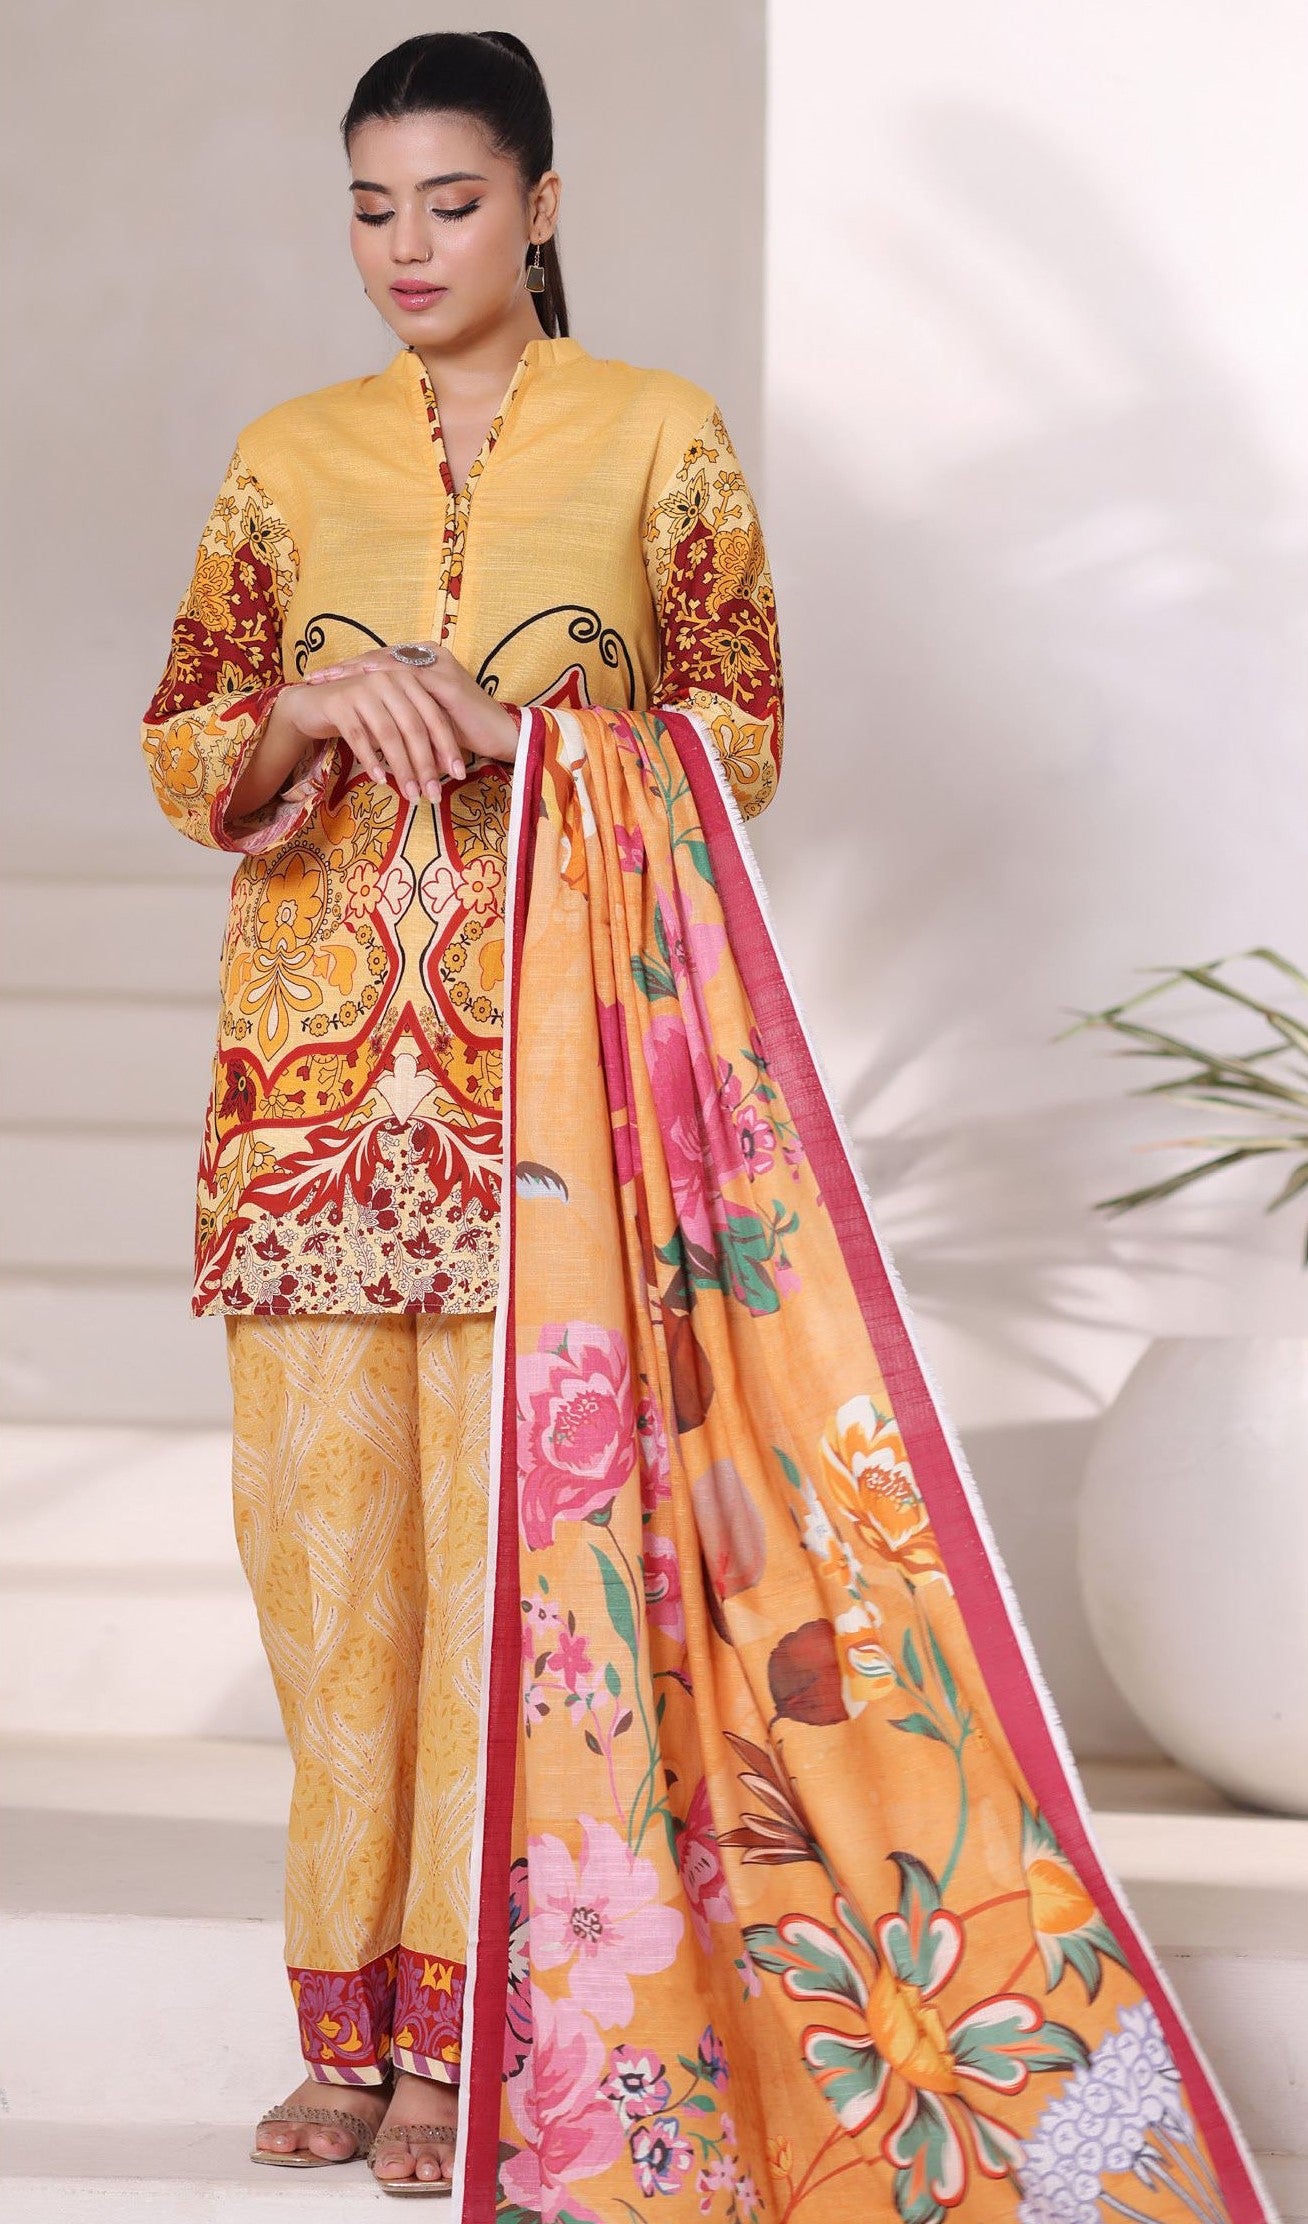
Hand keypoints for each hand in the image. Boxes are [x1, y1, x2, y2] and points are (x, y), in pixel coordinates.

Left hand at [304, 643, 519, 798]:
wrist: (504, 738)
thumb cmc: (466, 733)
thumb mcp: (425, 720)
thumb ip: (402, 712)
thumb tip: (368, 720)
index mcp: (425, 662)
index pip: (379, 663)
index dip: (349, 670)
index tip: (321, 679)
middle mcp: (430, 656)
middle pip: (377, 658)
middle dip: (343, 668)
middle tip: (313, 677)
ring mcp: (439, 665)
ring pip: (387, 663)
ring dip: (354, 671)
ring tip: (328, 680)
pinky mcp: (446, 680)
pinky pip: (408, 677)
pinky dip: (383, 678)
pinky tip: (360, 680)